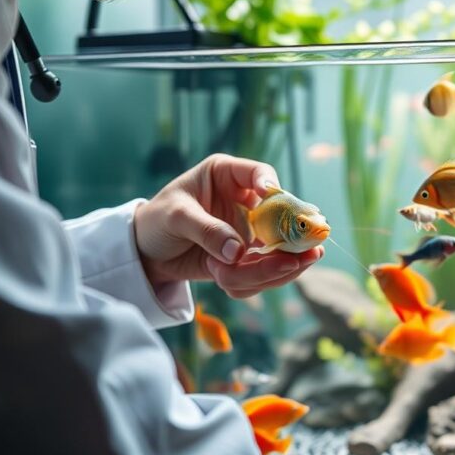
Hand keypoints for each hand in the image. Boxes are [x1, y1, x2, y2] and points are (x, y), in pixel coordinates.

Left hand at [134, 154, 323, 297]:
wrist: (147, 251)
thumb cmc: (157, 220)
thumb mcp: (176, 218)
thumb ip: (207, 230)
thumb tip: (237, 252)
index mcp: (227, 176)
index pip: (259, 174)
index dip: (270, 184)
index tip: (271, 194)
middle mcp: (245, 202)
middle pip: (281, 217)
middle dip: (291, 241)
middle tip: (307, 256)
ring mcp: (249, 230)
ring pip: (275, 250)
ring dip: (270, 268)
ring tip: (252, 275)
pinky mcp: (246, 256)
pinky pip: (260, 273)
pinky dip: (248, 281)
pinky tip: (222, 279)